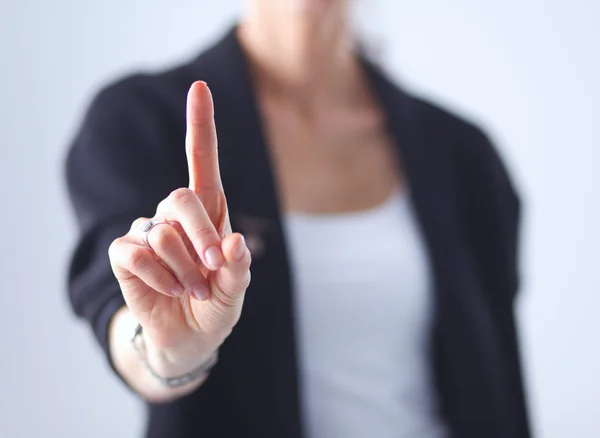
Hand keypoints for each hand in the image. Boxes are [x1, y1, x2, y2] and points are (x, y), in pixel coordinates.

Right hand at [108, 82, 250, 370]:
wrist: (189, 337)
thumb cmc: (215, 304)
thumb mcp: (235, 289)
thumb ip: (238, 268)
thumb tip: (233, 242)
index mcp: (209, 212)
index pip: (202, 162)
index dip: (200, 125)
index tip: (199, 87)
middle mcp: (176, 215)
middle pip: (180, 197)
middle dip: (201, 237)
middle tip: (214, 269)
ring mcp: (148, 231)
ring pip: (161, 233)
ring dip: (183, 270)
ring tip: (193, 290)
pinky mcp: (125, 255)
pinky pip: (135, 254)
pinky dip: (158, 278)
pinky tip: (168, 290)